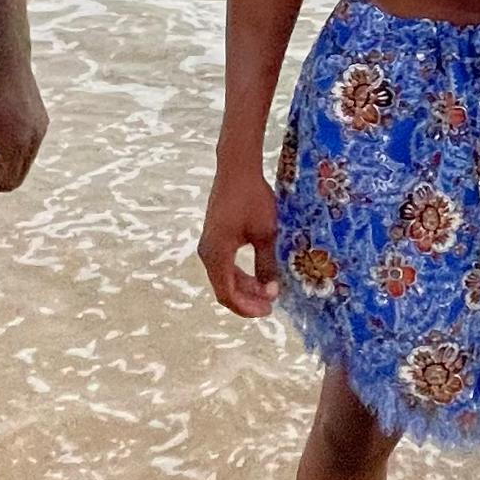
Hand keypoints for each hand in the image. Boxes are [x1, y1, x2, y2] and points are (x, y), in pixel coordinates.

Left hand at [0, 55, 47, 194]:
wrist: (8, 61)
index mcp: (17, 141)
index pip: (6, 180)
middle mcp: (34, 139)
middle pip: (18, 177)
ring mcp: (40, 131)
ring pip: (23, 164)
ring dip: (4, 166)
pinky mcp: (42, 124)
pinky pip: (28, 149)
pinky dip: (12, 153)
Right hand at [198, 165, 279, 317]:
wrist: (237, 170)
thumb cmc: (253, 199)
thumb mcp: (266, 234)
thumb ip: (267, 265)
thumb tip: (272, 291)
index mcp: (217, 254)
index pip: (227, 294)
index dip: (247, 307)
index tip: (268, 310)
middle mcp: (207, 253)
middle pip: (224, 288)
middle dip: (247, 300)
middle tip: (270, 305)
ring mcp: (209, 245)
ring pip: (224, 277)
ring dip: (244, 288)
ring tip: (267, 291)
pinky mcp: (214, 237)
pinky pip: (224, 265)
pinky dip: (239, 275)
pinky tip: (257, 276)